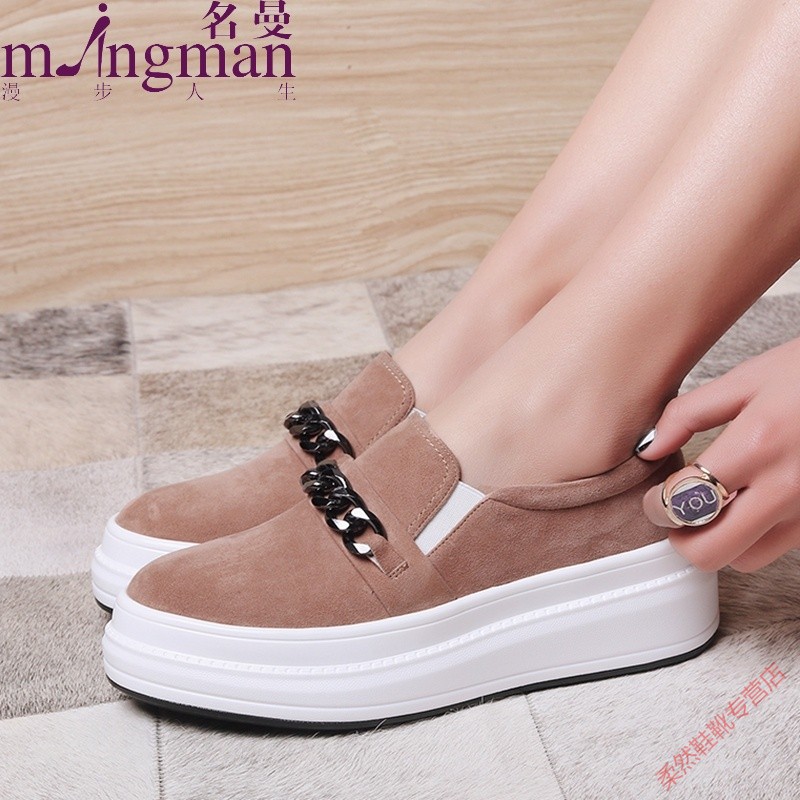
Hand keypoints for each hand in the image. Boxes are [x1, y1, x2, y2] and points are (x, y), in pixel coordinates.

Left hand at [636, 337, 799, 571]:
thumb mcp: (748, 378)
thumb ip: (688, 414)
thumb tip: (648, 448)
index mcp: (757, 444)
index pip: (683, 501)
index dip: (654, 506)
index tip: (653, 497)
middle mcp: (786, 486)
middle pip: (710, 551)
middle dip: (681, 537)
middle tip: (675, 514)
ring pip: (745, 559)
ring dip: (718, 540)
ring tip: (711, 509)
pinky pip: (778, 547)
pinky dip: (754, 537)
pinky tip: (748, 505)